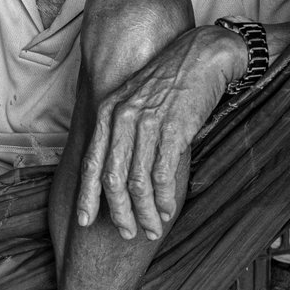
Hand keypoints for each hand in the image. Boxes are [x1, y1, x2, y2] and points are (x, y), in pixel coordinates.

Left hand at [75, 26, 241, 240]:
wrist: (202, 56)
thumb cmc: (169, 82)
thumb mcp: (133, 100)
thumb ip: (119, 130)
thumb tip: (113, 171)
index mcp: (107, 113)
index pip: (91, 163)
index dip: (87, 197)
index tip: (86, 222)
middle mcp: (122, 118)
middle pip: (112, 180)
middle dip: (119, 213)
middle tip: (127, 233)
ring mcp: (147, 124)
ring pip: (138, 183)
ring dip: (146, 212)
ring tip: (152, 229)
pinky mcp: (173, 130)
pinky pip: (163, 175)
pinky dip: (165, 198)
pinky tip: (169, 210)